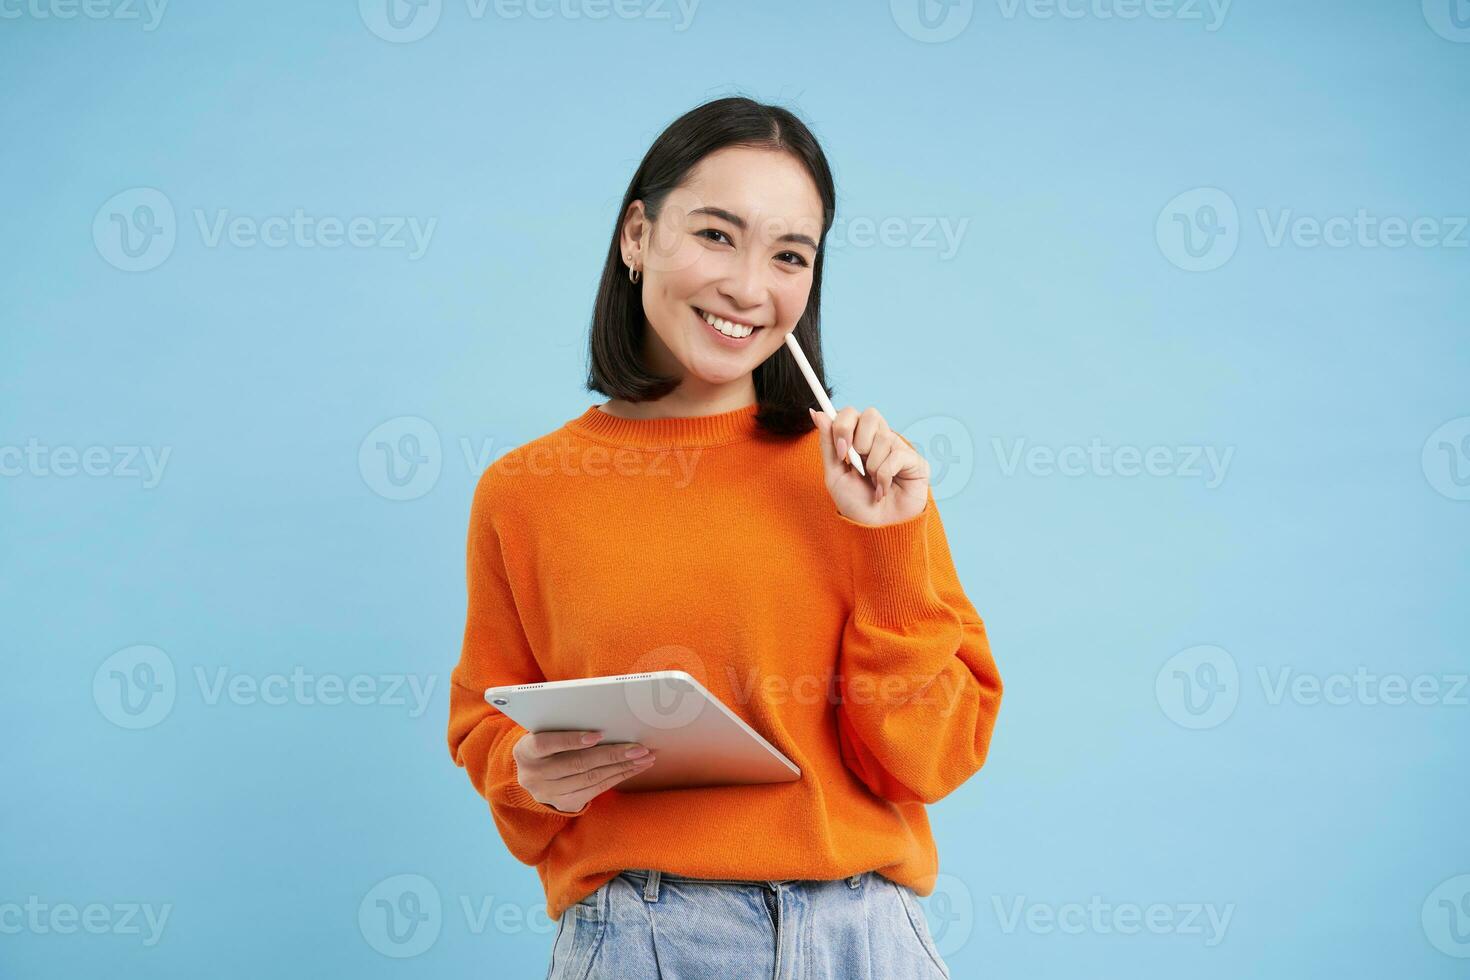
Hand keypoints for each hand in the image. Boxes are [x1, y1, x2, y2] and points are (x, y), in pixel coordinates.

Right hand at [512, 730, 655, 812]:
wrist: (534, 772)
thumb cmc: (547, 741)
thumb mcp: (546, 731)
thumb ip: (564, 724)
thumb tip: (604, 716)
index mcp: (524, 752)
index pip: (545, 744)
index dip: (571, 740)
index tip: (598, 734)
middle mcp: (533, 776)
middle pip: (576, 764)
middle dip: (611, 755)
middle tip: (638, 748)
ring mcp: (548, 794)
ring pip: (590, 779)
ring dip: (621, 767)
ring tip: (644, 757)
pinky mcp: (564, 804)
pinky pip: (596, 790)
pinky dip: (618, 777)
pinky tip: (634, 768)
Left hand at [809, 406, 929, 526]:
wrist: (875, 530)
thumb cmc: (856, 504)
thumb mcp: (834, 474)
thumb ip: (827, 444)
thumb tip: (817, 412)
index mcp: (859, 440)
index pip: (852, 413)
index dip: (843, 425)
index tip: (840, 450)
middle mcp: (880, 440)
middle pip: (870, 414)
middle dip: (858, 440)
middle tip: (857, 464)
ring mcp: (898, 449)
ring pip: (883, 437)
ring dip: (871, 465)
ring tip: (873, 483)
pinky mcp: (916, 461)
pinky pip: (897, 456)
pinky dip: (884, 476)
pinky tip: (884, 490)